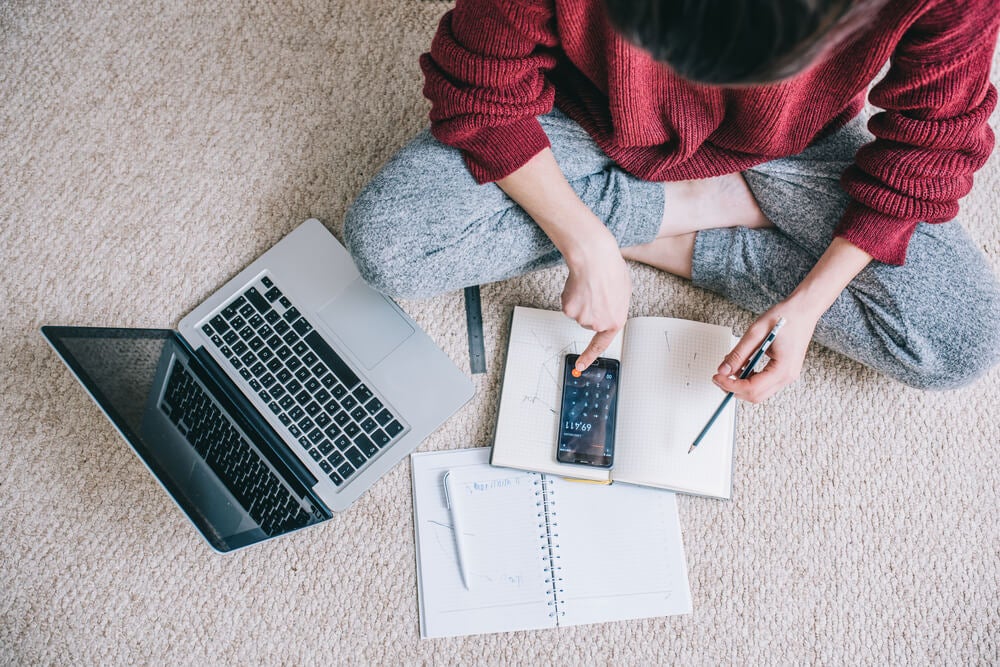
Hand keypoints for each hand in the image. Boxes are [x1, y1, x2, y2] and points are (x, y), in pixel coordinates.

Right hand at [561, 231, 631, 370]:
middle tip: (596, 291)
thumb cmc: (611, 270)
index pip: (601, 344)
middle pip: (588, 322)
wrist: (595, 259)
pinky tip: (579, 285)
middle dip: (591, 308)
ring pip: (578, 313)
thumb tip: (606, 310)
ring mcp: (583, 318)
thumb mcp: (623, 292)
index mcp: (616, 321)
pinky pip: (568, 305)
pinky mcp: (569, 310)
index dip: (589, 356)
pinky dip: (571, 296)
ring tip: (590, 285)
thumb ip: (614, 307)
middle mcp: (599, 324)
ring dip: (582, 301)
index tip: (579, 366)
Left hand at [713, 300, 819, 402]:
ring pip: (759, 392)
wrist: (804, 310)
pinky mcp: (784, 372)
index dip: (730, 385)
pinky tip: (742, 366)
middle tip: (719, 375)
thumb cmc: (785, 317)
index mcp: (783, 368)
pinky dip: (749, 379)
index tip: (716, 377)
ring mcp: (787, 376)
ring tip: (730, 368)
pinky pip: (764, 384)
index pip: (752, 388)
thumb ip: (738, 354)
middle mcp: (787, 376)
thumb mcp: (756, 332)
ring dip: (741, 384)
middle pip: (755, 395)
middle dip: (734, 388)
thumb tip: (723, 370)